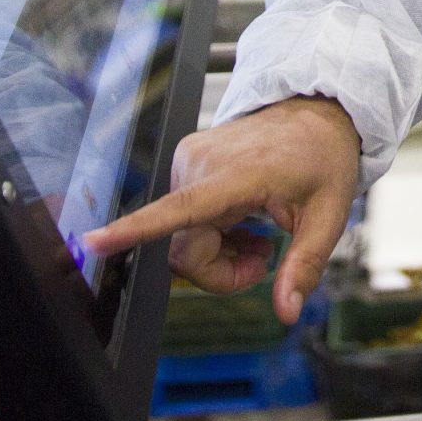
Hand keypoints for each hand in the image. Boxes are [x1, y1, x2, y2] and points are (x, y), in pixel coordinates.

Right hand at [82, 95, 360, 322]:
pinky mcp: (184, 159)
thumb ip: (304, 264)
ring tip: (260, 236)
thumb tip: (286, 311)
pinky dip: (212, 230)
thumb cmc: (323, 156)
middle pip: (185, 250)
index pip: (179, 210)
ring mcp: (189, 159)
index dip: (134, 230)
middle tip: (264, 262)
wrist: (316, 110)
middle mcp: (202, 163)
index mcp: (238, 174)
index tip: (92, 242)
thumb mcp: (329, 214)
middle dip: (221, 271)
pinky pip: (182, 217)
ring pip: (182, 238)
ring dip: (219, 250)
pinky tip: (244, 220)